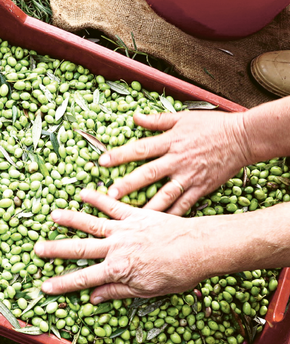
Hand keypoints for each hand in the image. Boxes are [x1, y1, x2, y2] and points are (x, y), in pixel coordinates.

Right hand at [34, 189, 209, 301]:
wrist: (200, 247)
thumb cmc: (177, 273)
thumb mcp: (147, 290)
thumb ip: (118, 291)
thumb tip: (93, 298)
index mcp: (118, 269)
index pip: (84, 279)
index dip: (62, 283)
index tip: (44, 286)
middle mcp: (116, 248)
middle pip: (80, 249)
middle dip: (56, 250)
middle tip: (37, 249)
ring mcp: (124, 229)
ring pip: (91, 223)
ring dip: (70, 220)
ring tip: (52, 215)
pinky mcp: (135, 214)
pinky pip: (112, 205)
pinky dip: (97, 198)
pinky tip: (83, 193)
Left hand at [99, 110, 252, 214]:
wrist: (243, 138)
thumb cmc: (212, 126)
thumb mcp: (183, 117)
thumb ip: (157, 120)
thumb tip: (134, 117)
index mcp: (170, 141)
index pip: (140, 148)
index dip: (119, 155)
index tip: (101, 162)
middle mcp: (177, 160)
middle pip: (148, 173)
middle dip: (127, 185)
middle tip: (109, 194)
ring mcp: (189, 177)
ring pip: (164, 194)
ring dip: (146, 206)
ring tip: (129, 217)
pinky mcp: (200, 189)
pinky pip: (184, 205)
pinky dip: (171, 216)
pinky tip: (157, 226)